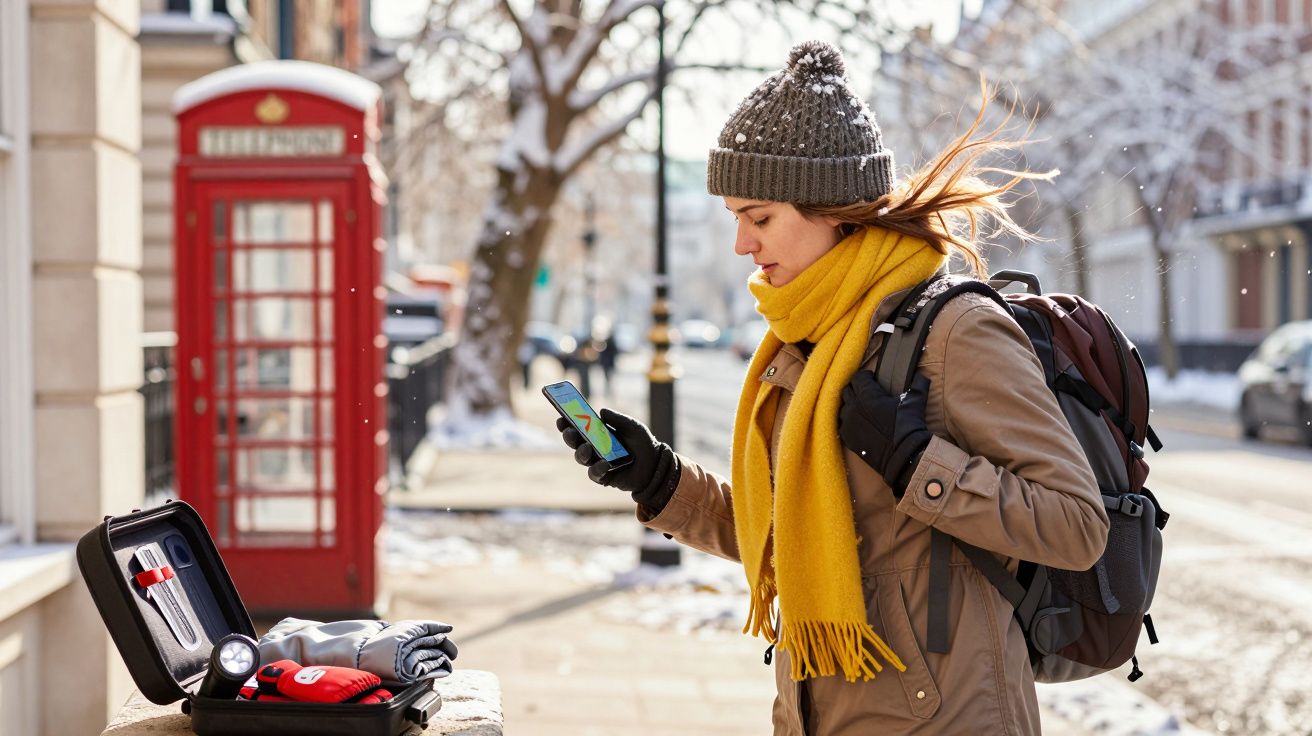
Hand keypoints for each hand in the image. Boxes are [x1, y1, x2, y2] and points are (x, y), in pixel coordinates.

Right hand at [556, 408, 680, 512]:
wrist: (655, 464)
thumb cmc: (642, 442)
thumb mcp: (632, 426)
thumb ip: (617, 419)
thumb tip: (601, 412)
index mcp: (597, 434)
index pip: (578, 427)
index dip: (567, 423)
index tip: (561, 418)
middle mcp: (594, 448)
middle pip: (575, 443)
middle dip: (569, 436)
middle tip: (569, 431)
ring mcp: (597, 462)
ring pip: (581, 458)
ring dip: (581, 452)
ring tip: (587, 448)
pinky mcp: (604, 477)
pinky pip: (594, 474)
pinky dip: (597, 468)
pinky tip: (604, 463)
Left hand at [838, 372, 933, 496]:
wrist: (903, 455)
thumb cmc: (907, 427)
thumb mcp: (915, 402)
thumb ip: (918, 385)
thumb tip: (921, 376)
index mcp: (867, 395)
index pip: (858, 378)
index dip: (865, 376)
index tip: (872, 378)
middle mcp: (854, 407)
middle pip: (848, 391)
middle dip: (857, 389)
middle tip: (867, 392)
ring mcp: (849, 423)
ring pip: (843, 407)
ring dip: (851, 405)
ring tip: (862, 407)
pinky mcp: (848, 438)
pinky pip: (843, 424)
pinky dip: (850, 421)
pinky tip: (859, 423)